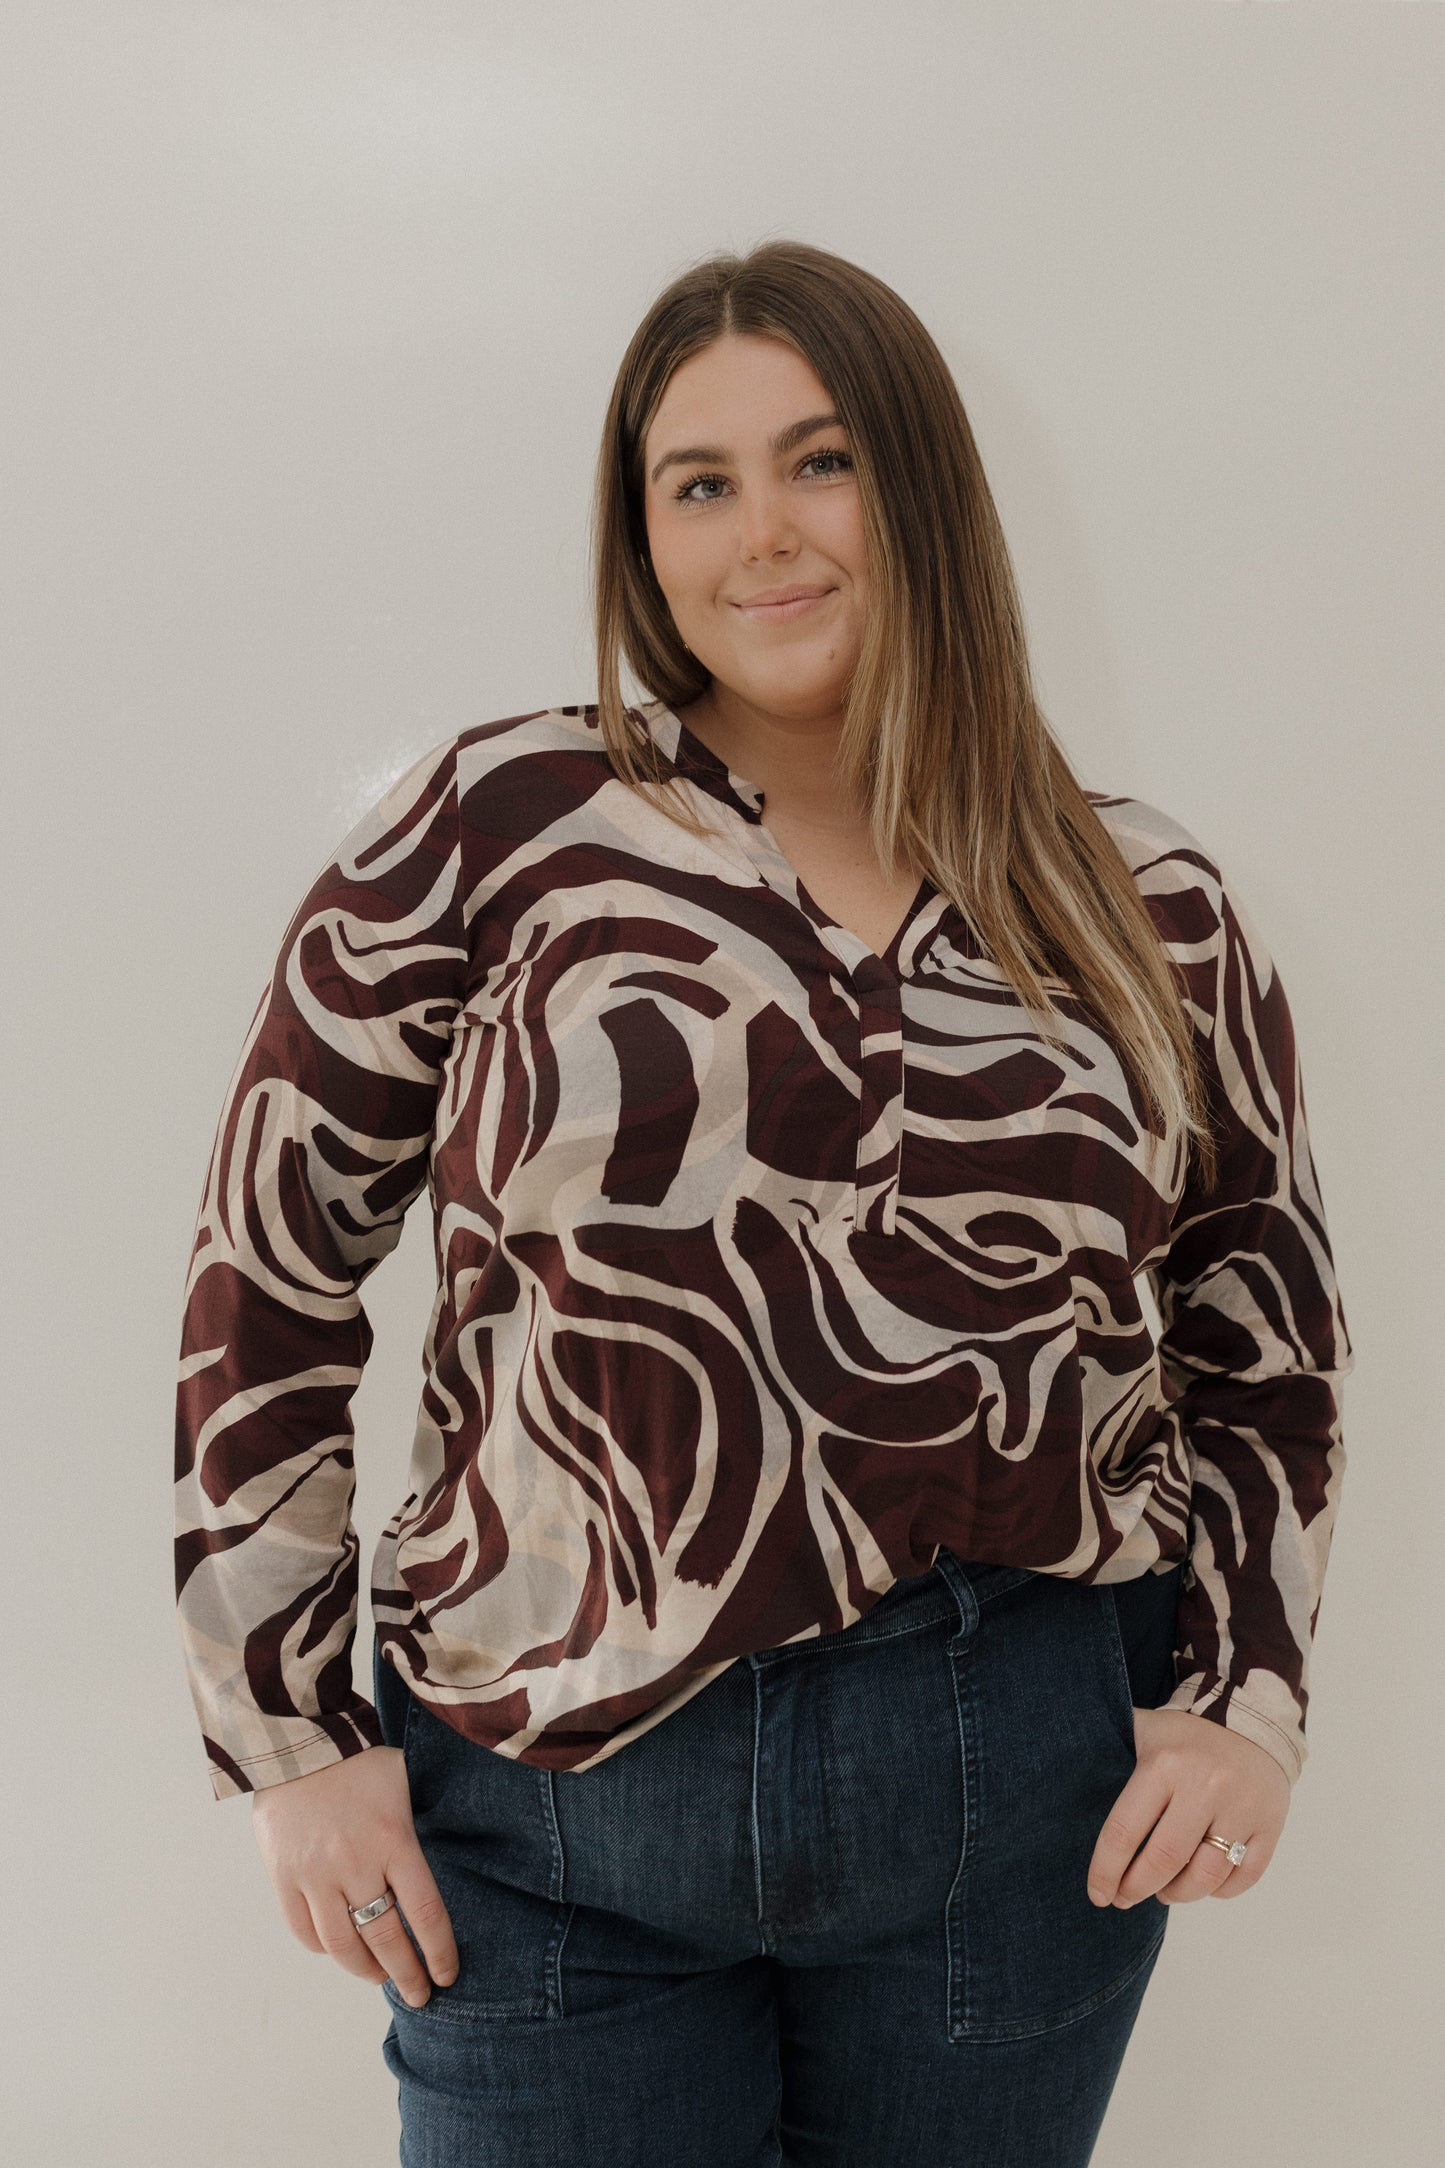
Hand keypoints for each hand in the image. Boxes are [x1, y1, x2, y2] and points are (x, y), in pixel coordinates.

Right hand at [250, 1744, 458, 2005]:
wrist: (299, 1738)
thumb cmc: (360, 1759)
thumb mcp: (401, 1789)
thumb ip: (407, 1840)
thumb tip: (417, 1887)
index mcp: (393, 1839)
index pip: (424, 1912)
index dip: (438, 1951)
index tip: (447, 1974)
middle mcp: (355, 1862)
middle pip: (385, 1936)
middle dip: (406, 1974)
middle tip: (419, 1994)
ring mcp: (315, 1872)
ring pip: (341, 1944)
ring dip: (364, 1969)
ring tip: (380, 1977)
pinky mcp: (283, 1875)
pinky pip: (303, 1930)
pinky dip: (323, 1948)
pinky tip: (338, 1949)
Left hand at [1086, 1706, 1290, 1908]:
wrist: (1253, 1721)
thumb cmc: (1185, 1735)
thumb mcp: (1144, 1730)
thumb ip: (1109, 1751)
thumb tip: (1056, 1772)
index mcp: (1164, 1765)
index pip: (1125, 1830)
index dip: (1106, 1870)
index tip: (1098, 1894)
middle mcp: (1204, 1787)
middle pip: (1164, 1861)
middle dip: (1136, 1889)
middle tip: (1125, 1898)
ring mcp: (1241, 1808)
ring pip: (1205, 1877)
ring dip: (1177, 1895)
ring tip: (1162, 1892)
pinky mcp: (1269, 1826)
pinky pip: (1243, 1878)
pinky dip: (1219, 1892)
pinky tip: (1201, 1886)